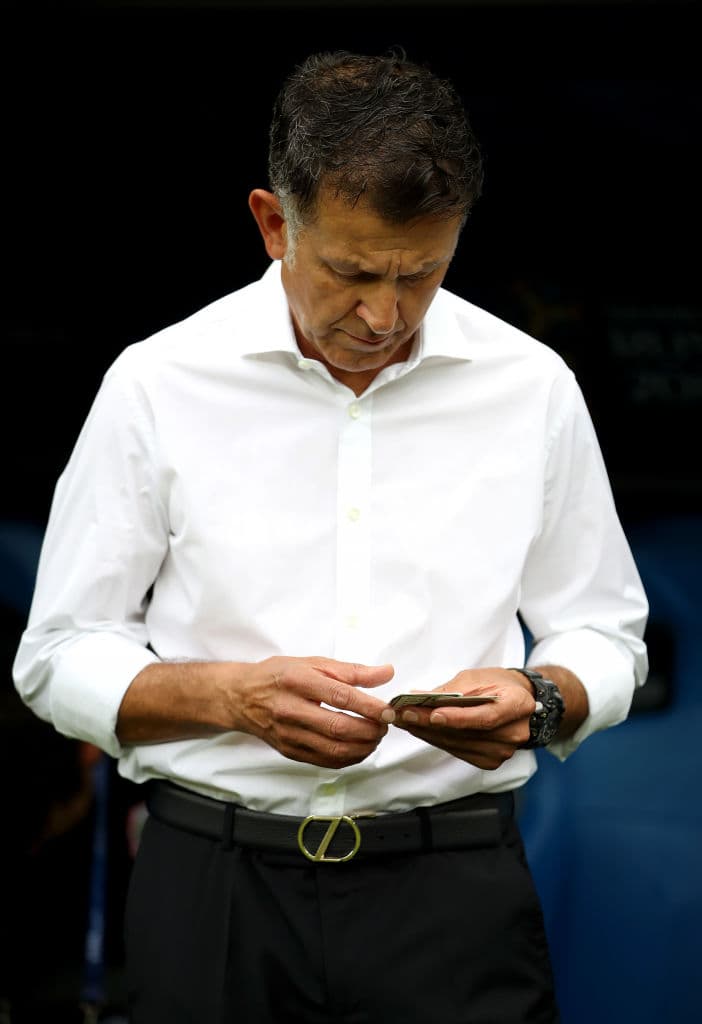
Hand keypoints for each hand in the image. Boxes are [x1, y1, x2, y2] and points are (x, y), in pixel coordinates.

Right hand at [232, 656, 394, 768]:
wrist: (242, 697)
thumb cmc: (279, 676)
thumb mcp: (313, 662)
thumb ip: (352, 670)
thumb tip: (386, 673)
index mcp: (298, 681)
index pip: (340, 696)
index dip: (369, 706)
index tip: (389, 710)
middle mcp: (291, 709)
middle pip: (338, 727)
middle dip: (370, 730)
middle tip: (385, 725)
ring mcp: (289, 734)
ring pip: (334, 750)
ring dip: (363, 747)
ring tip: (375, 736)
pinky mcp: (290, 751)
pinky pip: (325, 761)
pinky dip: (349, 758)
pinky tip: (359, 748)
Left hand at [391, 667, 534, 769]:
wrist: (516, 700)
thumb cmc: (497, 684)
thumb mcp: (476, 678)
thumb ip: (451, 690)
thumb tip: (419, 698)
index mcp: (518, 704)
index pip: (486, 717)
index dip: (459, 718)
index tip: (432, 715)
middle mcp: (514, 732)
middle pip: (467, 734)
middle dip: (430, 724)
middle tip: (403, 714)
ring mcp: (503, 751)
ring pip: (458, 745)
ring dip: (428, 733)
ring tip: (405, 720)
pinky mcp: (490, 761)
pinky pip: (458, 751)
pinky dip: (437, 740)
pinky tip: (421, 730)